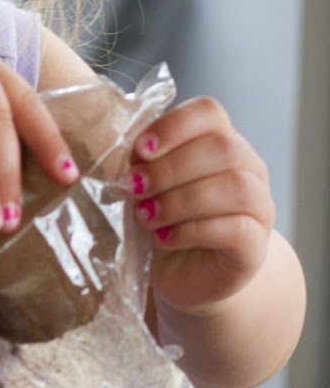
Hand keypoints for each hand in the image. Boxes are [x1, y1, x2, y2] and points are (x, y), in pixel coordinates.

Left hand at [125, 96, 274, 314]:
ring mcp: (259, 207)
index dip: (174, 126)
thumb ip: (143, 166)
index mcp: (221, 142)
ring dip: (181, 201)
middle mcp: (249, 169)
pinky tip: (164, 238)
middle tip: (135, 189)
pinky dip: (191, 232)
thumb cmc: (165, 223)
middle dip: (170, 168)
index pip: (209, 112)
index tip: (140, 150)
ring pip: (235, 187)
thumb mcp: (149, 188)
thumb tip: (127, 157)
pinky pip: (235, 229)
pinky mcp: (256, 246)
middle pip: (223, 148)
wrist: (188, 275)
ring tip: (146, 216)